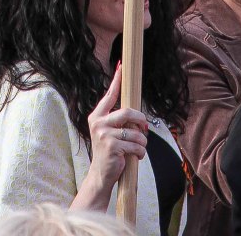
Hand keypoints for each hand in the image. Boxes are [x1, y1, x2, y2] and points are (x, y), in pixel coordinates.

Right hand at [85, 65, 147, 202]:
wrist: (101, 174)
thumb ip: (118, 120)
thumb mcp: (108, 132)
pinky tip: (136, 156)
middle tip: (144, 127)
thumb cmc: (109, 151)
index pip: (109, 95)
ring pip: (135, 132)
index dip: (117, 80)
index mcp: (97, 116)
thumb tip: (138, 114)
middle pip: (127, 112)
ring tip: (139, 147)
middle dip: (140, 120)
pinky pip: (136, 145)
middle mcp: (98, 123)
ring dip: (142, 142)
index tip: (121, 66)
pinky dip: (141, 152)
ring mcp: (104, 135)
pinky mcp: (112, 147)